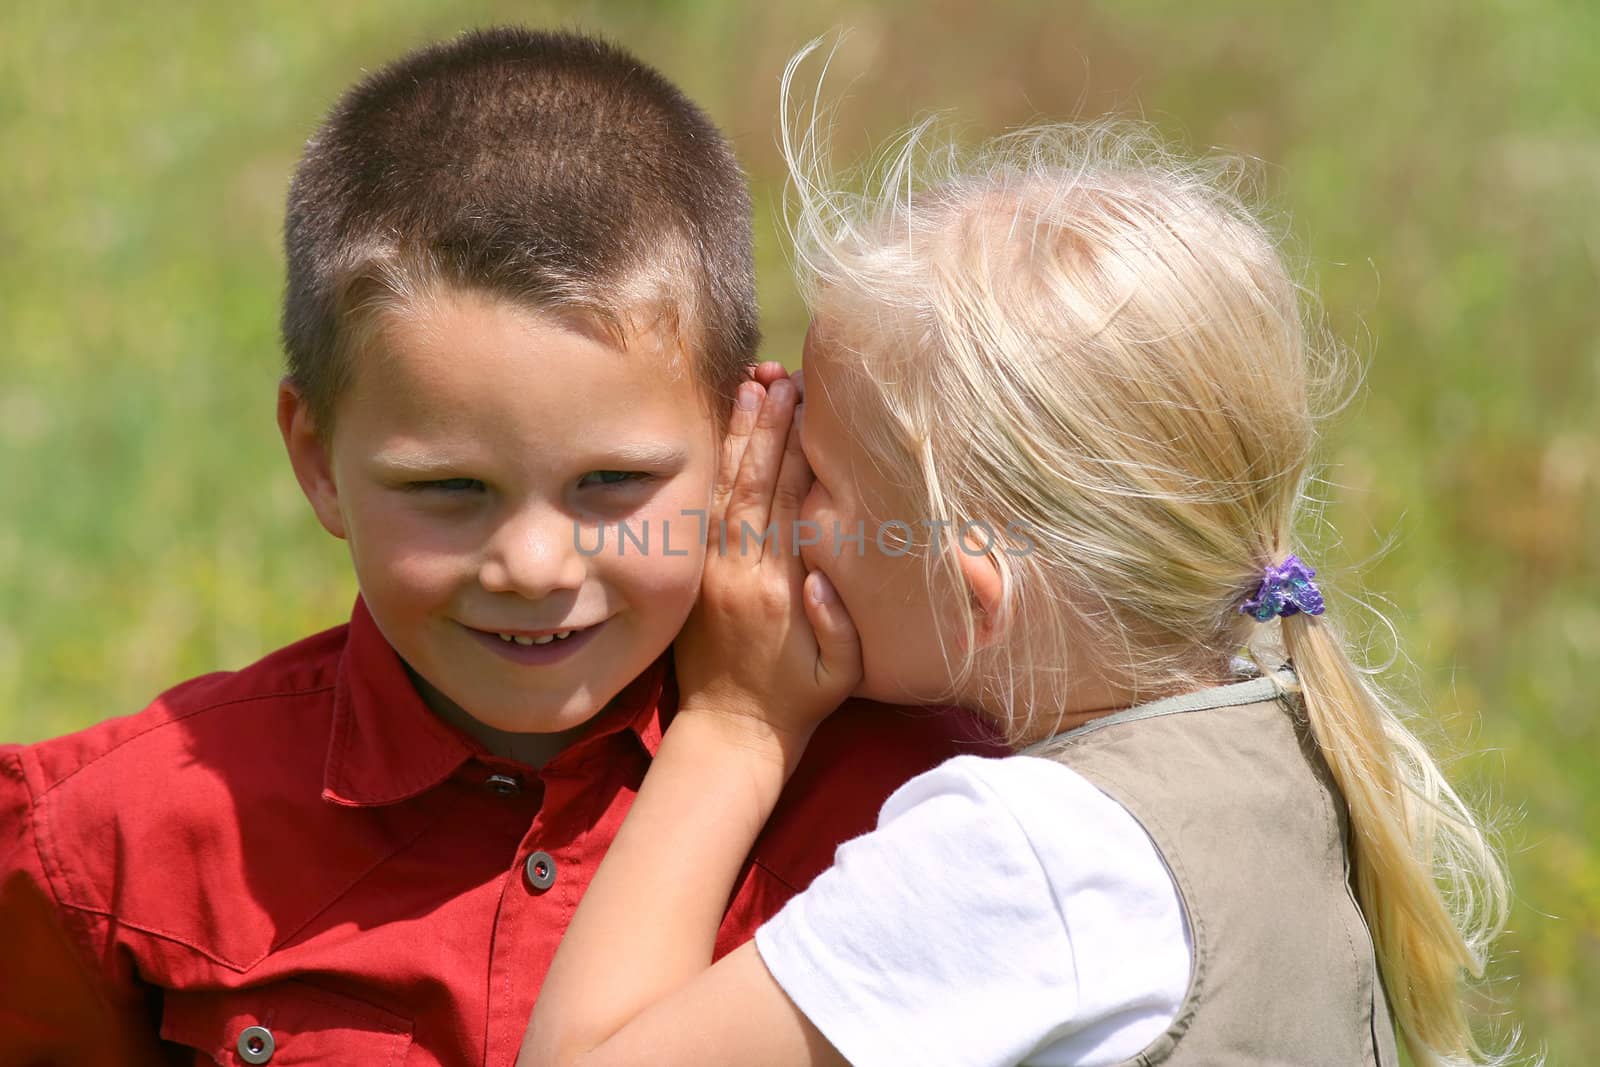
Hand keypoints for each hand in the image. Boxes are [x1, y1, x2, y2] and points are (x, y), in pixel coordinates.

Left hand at [674, 376, 860, 752]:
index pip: (789, 504)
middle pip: (756, 483)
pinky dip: (715, 466)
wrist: (731, 730)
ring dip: (740, 435)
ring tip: (752, 386)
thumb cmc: (797, 700)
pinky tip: (726, 433)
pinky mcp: (698, 572)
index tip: (810, 407)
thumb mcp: (840, 676)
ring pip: (726, 488)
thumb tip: (821, 577)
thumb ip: (839, 626)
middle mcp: (740, 570)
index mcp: (778, 589)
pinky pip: (705, 509)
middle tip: (784, 379)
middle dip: (770, 427)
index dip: (799, 452)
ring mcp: (713, 569)